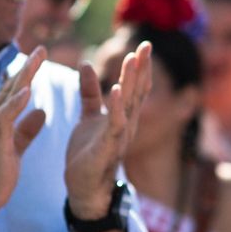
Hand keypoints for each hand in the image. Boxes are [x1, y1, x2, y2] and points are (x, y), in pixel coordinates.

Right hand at [0, 48, 48, 213]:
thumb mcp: (15, 146)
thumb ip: (27, 129)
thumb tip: (42, 112)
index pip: (14, 91)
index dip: (27, 73)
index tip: (41, 56)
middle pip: (11, 87)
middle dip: (28, 67)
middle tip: (43, 48)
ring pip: (8, 97)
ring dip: (23, 77)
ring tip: (37, 60)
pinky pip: (5, 118)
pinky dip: (15, 103)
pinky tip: (27, 90)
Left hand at [65, 42, 151, 214]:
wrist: (84, 186)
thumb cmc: (88, 152)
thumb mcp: (89, 116)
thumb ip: (90, 92)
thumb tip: (85, 64)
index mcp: (124, 116)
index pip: (135, 87)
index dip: (140, 67)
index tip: (142, 45)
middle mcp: (127, 123)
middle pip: (137, 91)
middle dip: (142, 68)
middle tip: (146, 45)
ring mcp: (120, 135)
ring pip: (129, 103)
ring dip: (131, 81)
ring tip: (133, 59)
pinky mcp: (108, 146)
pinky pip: (114, 123)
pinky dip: (117, 106)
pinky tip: (116, 89)